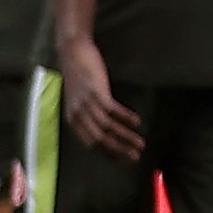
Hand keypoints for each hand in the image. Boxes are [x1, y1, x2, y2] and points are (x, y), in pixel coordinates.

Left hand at [56, 35, 146, 162]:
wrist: (72, 52)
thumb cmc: (77, 75)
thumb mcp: (78, 100)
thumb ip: (87, 115)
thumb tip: (103, 129)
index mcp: (72, 120)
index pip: (91, 145)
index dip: (109, 155)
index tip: (124, 161)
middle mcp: (77, 115)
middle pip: (100, 140)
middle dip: (119, 151)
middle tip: (136, 157)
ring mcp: (86, 103)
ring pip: (107, 128)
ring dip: (126, 137)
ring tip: (140, 143)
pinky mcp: (95, 91)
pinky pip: (112, 110)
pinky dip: (126, 117)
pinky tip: (138, 122)